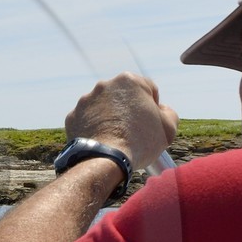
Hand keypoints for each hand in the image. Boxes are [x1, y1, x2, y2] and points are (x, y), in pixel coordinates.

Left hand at [64, 73, 178, 168]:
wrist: (105, 160)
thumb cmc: (140, 142)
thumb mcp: (169, 128)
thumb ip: (169, 113)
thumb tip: (162, 110)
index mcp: (129, 81)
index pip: (148, 89)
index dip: (153, 106)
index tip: (150, 122)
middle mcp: (104, 85)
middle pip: (124, 96)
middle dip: (129, 110)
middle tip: (134, 131)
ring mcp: (85, 100)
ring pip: (104, 107)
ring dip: (111, 117)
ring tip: (116, 137)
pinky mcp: (73, 116)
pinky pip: (88, 120)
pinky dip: (94, 128)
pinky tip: (102, 141)